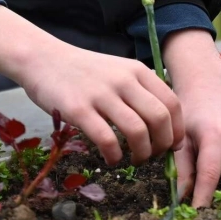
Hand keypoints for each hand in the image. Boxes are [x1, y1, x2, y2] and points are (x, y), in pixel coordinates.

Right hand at [0, 4, 182, 164]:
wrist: (43, 59)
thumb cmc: (83, 71)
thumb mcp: (118, 71)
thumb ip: (139, 91)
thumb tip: (164, 126)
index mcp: (137, 71)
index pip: (172, 103)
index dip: (177, 129)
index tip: (172, 145)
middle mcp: (124, 80)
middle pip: (160, 119)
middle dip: (162, 145)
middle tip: (154, 156)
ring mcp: (101, 94)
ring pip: (137, 131)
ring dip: (141, 154)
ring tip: (134, 160)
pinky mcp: (79, 109)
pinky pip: (107, 139)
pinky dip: (115, 156)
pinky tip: (111, 159)